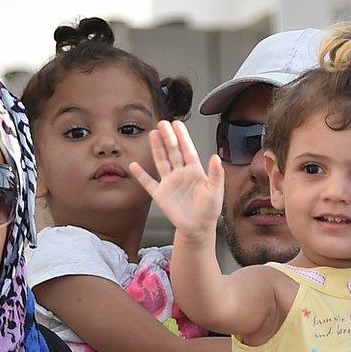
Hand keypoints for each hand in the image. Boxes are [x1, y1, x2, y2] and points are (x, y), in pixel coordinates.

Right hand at [130, 120, 223, 239]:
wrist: (198, 228)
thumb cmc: (209, 210)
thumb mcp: (215, 191)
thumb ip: (216, 174)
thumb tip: (216, 157)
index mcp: (195, 171)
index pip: (187, 150)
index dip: (182, 137)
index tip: (177, 124)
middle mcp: (181, 173)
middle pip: (173, 151)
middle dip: (168, 137)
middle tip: (162, 123)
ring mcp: (170, 182)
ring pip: (161, 161)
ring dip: (157, 148)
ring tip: (153, 134)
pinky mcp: (161, 194)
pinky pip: (149, 183)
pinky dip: (141, 175)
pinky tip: (135, 166)